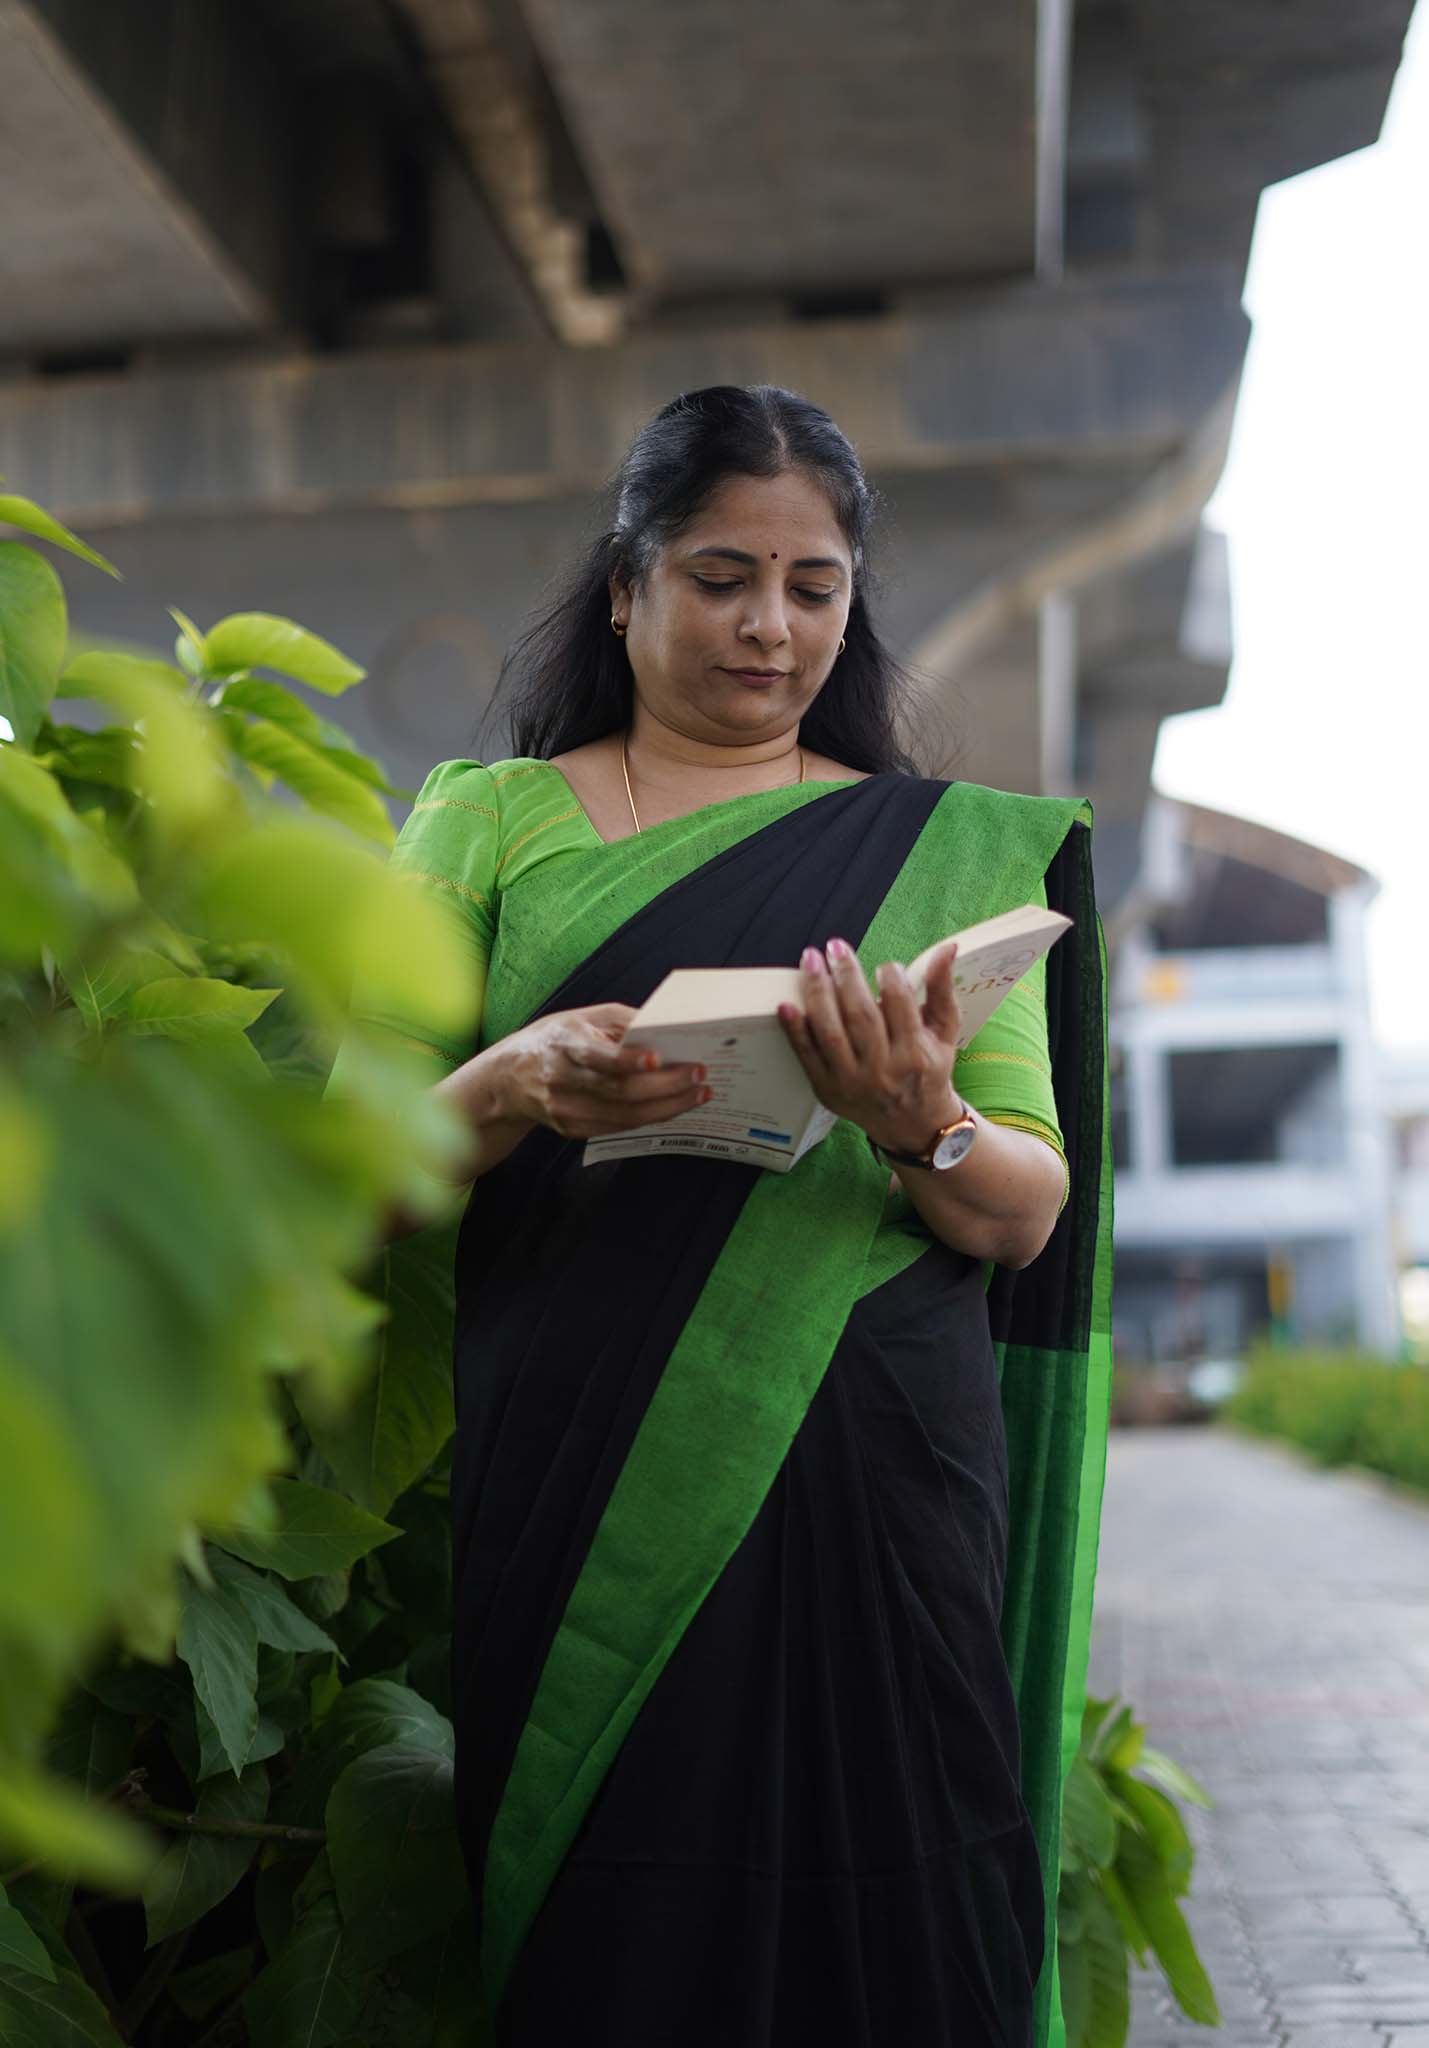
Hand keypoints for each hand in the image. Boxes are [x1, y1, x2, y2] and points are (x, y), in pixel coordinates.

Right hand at [482, 1002, 710, 1139]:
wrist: (510, 1078)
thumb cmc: (556, 1039)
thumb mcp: (584, 1017)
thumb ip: (624, 1021)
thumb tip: (670, 1030)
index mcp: (563, 1044)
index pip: (600, 1057)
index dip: (630, 1061)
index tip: (660, 1059)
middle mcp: (561, 1080)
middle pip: (620, 1092)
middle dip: (666, 1086)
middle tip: (699, 1075)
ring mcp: (565, 1110)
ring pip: (624, 1117)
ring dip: (668, 1107)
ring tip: (698, 1094)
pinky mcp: (572, 1130)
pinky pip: (619, 1128)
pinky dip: (651, 1118)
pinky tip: (673, 1106)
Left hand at [777, 936, 966, 1155]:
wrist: (912, 1124)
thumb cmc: (927, 1070)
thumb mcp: (943, 1033)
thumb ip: (942, 989)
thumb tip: (946, 948)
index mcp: (914, 1054)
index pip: (899, 1006)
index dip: (889, 977)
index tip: (885, 965)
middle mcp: (882, 1070)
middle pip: (859, 1015)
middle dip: (846, 975)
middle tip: (836, 947)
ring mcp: (851, 1082)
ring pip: (831, 1032)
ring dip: (817, 992)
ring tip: (810, 961)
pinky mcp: (827, 1089)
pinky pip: (807, 1055)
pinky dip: (795, 1030)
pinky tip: (786, 1004)